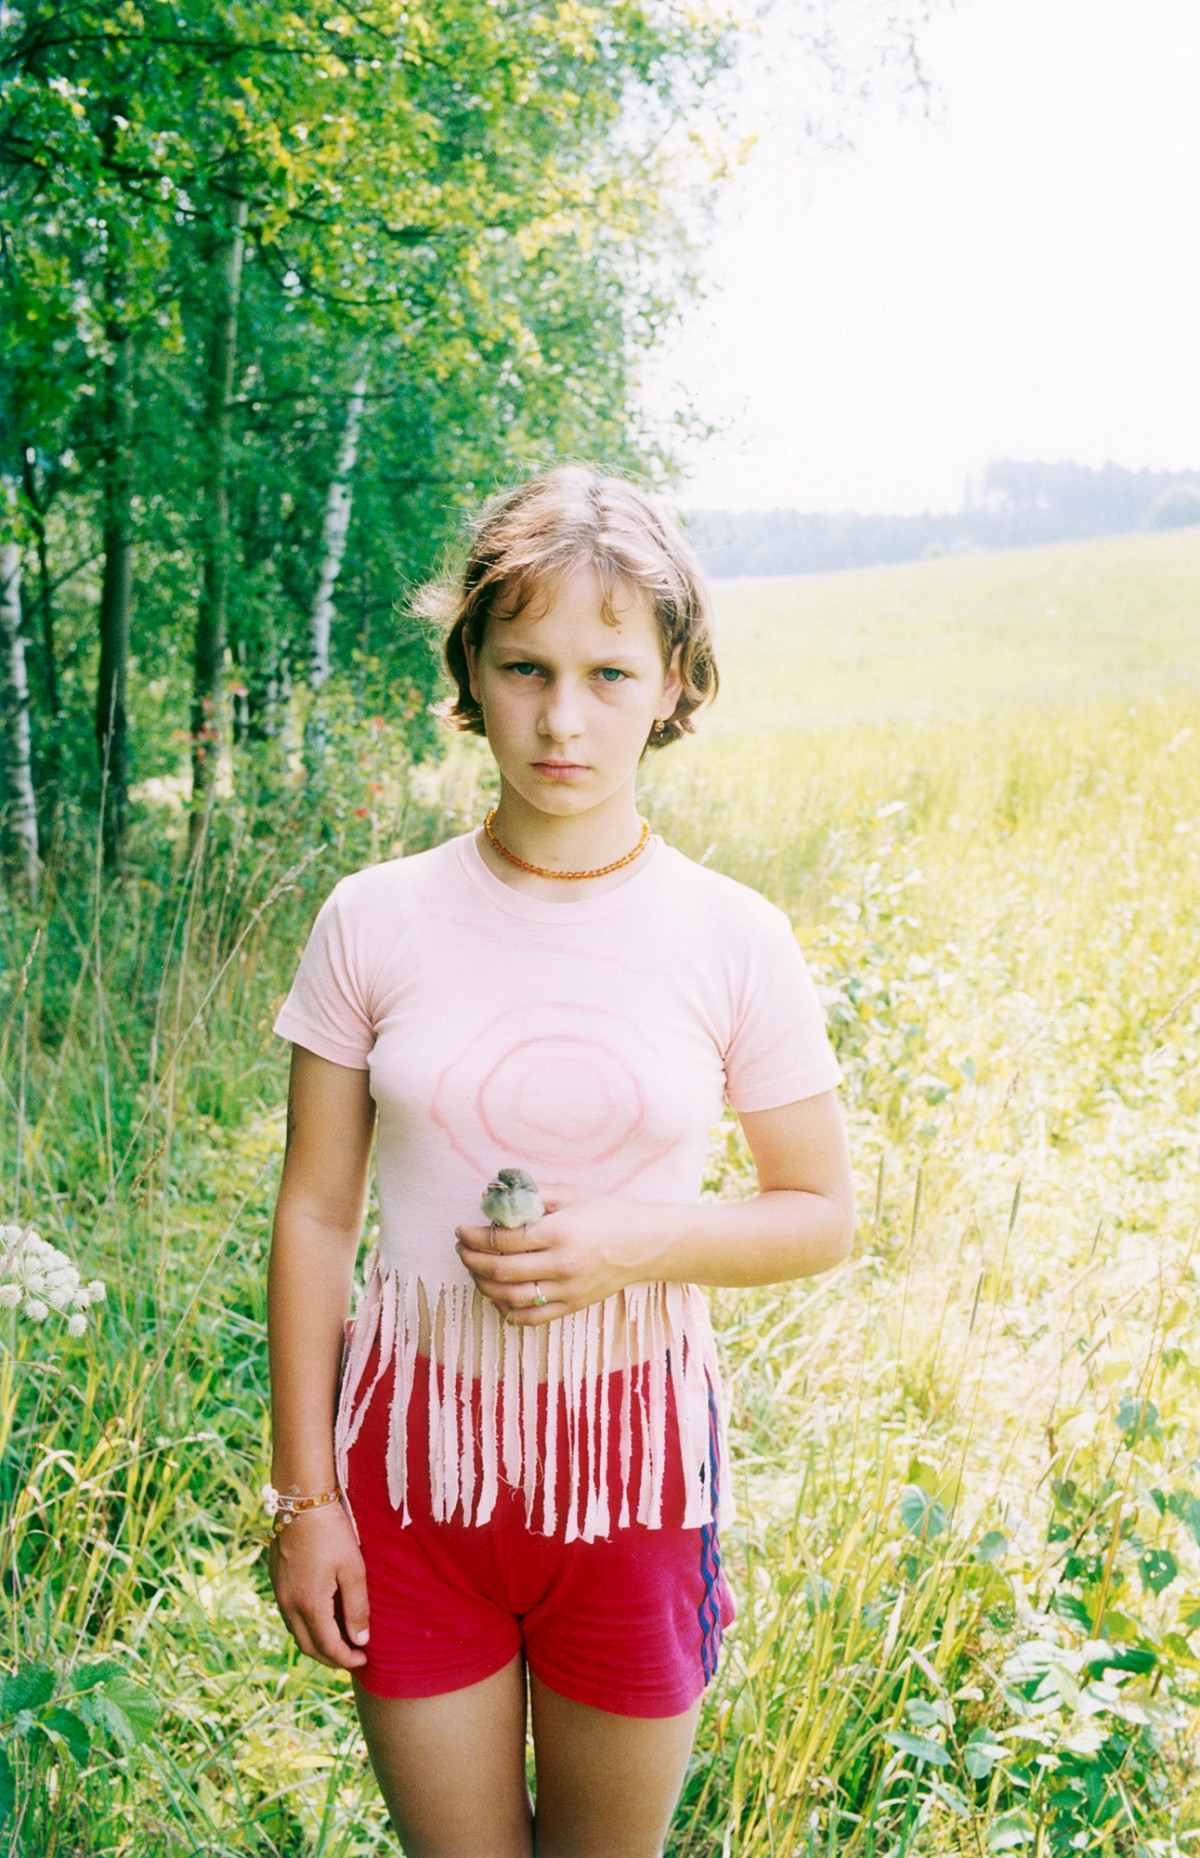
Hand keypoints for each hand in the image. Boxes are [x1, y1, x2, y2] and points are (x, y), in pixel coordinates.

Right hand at [268, 1502, 369, 1670]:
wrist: (300, 1501)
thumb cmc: (332, 1532)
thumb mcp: (353, 1568)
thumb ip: (357, 1608)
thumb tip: (360, 1641)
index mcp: (309, 1605)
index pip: (328, 1647)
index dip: (347, 1660)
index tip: (364, 1661)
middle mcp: (288, 1605)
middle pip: (308, 1647)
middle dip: (331, 1658)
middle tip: (353, 1658)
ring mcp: (279, 1593)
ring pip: (296, 1633)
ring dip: (317, 1643)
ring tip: (340, 1641)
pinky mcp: (276, 1581)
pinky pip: (289, 1616)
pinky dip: (306, 1626)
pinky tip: (321, 1618)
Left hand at [455, 1186, 664, 1324]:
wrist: (643, 1244)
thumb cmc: (605, 1213)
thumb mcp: (570, 1194)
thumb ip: (531, 1194)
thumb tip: (492, 1196)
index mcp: (558, 1232)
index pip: (503, 1239)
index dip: (476, 1236)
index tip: (463, 1231)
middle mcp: (561, 1264)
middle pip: (501, 1269)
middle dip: (472, 1260)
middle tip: (462, 1250)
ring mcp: (567, 1289)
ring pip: (511, 1297)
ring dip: (484, 1285)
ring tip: (475, 1271)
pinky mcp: (572, 1305)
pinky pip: (531, 1317)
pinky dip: (508, 1311)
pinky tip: (498, 1297)